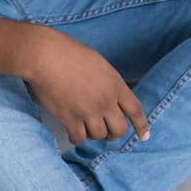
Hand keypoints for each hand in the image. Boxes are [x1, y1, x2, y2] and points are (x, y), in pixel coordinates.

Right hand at [17, 26, 149, 146]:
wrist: (45, 56)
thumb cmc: (69, 52)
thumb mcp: (98, 63)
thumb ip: (108, 82)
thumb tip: (110, 98)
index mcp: (115, 84)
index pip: (135, 110)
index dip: (141, 125)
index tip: (144, 136)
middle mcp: (105, 101)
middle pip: (119, 130)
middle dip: (113, 133)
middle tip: (105, 130)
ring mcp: (88, 112)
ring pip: (99, 136)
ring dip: (93, 133)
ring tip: (85, 126)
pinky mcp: (70, 119)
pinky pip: (79, 138)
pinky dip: (77, 137)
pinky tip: (72, 132)